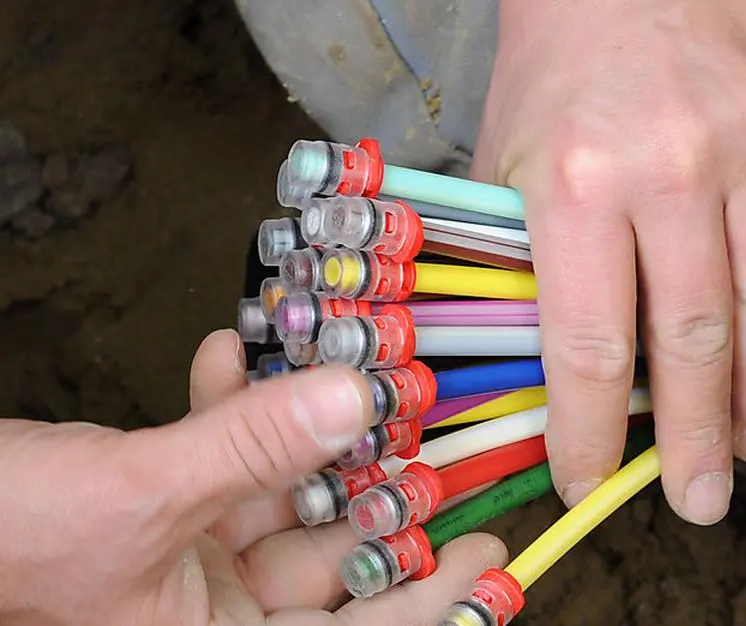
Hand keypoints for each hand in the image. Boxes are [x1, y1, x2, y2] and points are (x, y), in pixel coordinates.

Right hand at [0, 330, 505, 625]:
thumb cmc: (2, 538)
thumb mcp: (139, 495)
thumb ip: (249, 448)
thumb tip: (352, 398)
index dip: (431, 601)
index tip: (486, 555)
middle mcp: (211, 608)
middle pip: (330, 560)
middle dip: (374, 495)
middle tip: (431, 447)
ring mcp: (188, 557)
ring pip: (281, 497)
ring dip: (307, 436)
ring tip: (346, 382)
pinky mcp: (161, 508)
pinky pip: (219, 462)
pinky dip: (227, 410)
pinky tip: (227, 356)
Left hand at [471, 0, 745, 524]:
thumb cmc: (559, 50)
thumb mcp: (508, 155)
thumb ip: (531, 258)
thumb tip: (564, 363)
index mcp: (577, 183)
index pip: (592, 347)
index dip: (593, 432)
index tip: (594, 479)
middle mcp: (670, 172)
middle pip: (693, 343)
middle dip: (695, 437)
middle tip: (699, 496)